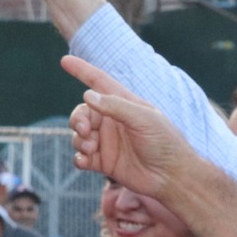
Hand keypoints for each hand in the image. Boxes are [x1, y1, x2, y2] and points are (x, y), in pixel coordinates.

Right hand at [61, 56, 200, 200]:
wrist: (171, 176)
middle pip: (83, 113)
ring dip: (79, 140)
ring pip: (79, 135)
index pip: (99, 83)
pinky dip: (79, 158)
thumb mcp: (143, 118)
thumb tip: (87, 95)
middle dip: (78, 119)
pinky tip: (84, 161)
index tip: (65, 60)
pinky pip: (82, 157)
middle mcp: (112, 121)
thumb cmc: (164, 142)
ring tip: (91, 148)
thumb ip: (115, 106)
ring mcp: (107, 142)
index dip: (82, 70)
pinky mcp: (104, 162)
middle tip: (84, 130)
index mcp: (123, 104)